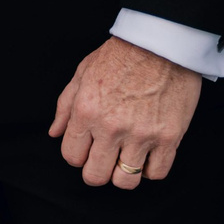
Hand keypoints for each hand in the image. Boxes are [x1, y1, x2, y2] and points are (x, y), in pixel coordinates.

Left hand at [49, 37, 203, 190]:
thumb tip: (54, 133)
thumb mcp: (83, 72)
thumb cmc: (122, 53)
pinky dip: (150, 170)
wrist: (161, 42)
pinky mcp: (169, 137)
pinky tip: (147, 154)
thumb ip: (65, 106)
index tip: (87, 148)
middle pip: (95, 176)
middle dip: (97, 170)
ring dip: (123, 173)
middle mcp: (111, 127)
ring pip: (125, 181)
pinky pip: (156, 173)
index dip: (78, 155)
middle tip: (105, 158)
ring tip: (127, 157)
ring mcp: (141, 134)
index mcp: (86, 111)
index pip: (71, 157)